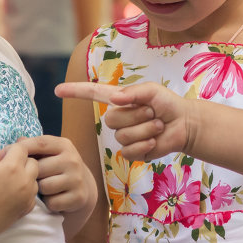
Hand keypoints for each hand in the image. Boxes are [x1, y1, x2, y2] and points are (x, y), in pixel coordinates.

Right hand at [0, 143, 39, 239]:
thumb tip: (3, 153)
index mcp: (13, 168)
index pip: (22, 148)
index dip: (10, 150)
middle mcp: (25, 181)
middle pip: (33, 163)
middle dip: (21, 161)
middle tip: (5, 169)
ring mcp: (27, 197)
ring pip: (34, 179)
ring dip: (25, 176)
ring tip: (7, 182)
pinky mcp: (26, 209)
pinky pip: (32, 194)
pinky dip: (25, 191)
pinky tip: (10, 194)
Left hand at [21, 135, 97, 216]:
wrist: (82, 186)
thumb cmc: (56, 167)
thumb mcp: (48, 153)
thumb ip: (32, 147)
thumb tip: (13, 145)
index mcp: (64, 145)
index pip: (39, 143)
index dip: (23, 149)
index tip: (9, 156)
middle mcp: (72, 160)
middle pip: (38, 168)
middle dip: (32, 175)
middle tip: (34, 178)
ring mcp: (77, 179)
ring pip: (44, 187)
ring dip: (40, 190)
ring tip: (44, 187)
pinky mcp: (78, 197)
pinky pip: (52, 202)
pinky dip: (49, 203)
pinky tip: (53, 197)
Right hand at [56, 81, 191, 160]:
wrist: (184, 124)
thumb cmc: (168, 104)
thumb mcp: (152, 91)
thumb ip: (134, 92)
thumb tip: (116, 99)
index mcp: (119, 100)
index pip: (92, 94)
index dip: (75, 92)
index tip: (58, 90)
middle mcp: (117, 118)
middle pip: (110, 119)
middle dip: (136, 115)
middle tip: (153, 113)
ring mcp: (123, 136)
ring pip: (122, 136)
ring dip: (145, 129)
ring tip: (158, 125)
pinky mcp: (132, 152)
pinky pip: (128, 152)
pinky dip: (145, 145)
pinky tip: (155, 141)